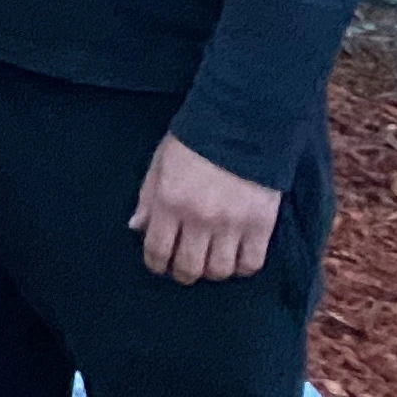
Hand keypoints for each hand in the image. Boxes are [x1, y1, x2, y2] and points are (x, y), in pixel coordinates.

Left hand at [129, 134, 280, 283]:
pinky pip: (250, 263)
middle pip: (188, 267)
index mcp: (169, 201)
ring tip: (209, 262)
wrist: (242, 124)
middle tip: (183, 268)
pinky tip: (235, 258)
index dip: (156, 264)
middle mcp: (198, 218)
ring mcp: (231, 223)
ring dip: (211, 271)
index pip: (157, 249)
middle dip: (182, 273)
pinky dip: (241, 267)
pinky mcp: (260, 224)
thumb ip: (147, 198)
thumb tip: (136, 228)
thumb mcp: (160, 163)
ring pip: (219, 270)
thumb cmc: (195, 141)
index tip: (159, 265)